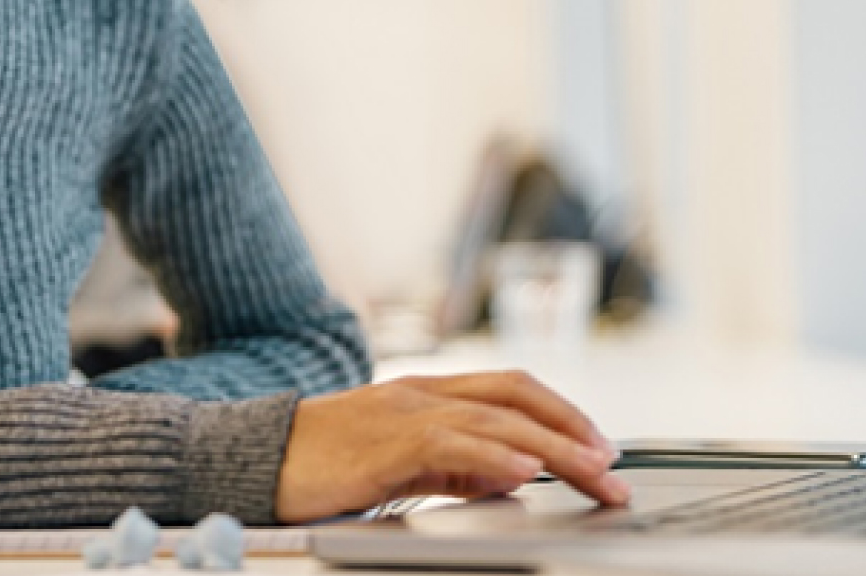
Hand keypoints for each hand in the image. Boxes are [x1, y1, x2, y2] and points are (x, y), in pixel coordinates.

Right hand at [272, 371, 629, 521]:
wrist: (249, 459)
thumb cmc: (320, 466)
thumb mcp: (400, 463)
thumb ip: (453, 465)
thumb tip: (511, 475)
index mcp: (426, 395)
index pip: (510, 389)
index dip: (563, 413)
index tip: (602, 447)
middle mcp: (420, 394)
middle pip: (516, 398)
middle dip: (574, 430)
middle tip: (616, 467)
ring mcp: (401, 414)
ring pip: (495, 419)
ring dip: (554, 447)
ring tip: (594, 472)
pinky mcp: (382, 445)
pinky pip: (448, 445)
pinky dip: (493, 456)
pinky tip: (525, 470)